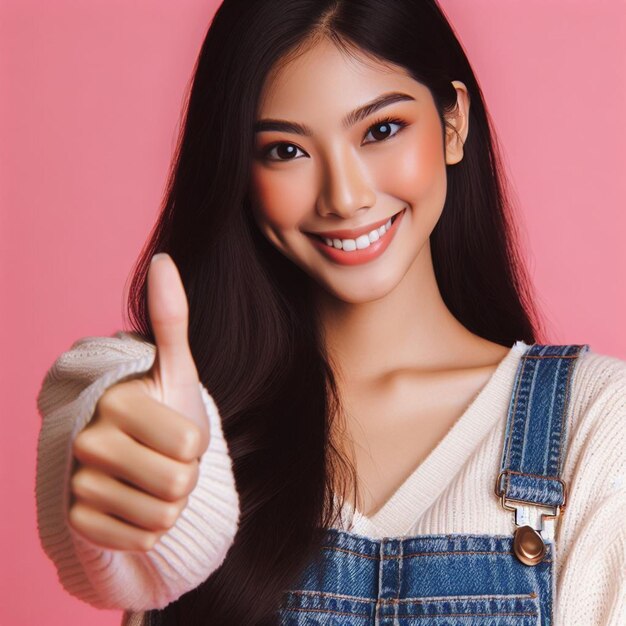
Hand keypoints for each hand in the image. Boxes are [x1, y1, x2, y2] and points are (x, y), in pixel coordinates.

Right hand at [68, 253, 209, 551]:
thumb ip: (171, 316)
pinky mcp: (77, 521)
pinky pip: (139, 538)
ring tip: (151, 476)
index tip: (176, 428)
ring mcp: (77, 483)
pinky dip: (149, 526)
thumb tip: (165, 260)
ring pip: (161, 517)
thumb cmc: (162, 407)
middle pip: (177, 484)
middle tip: (164, 455)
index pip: (191, 444)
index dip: (196, 442)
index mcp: (117, 399)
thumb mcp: (175, 366)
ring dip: (168, 502)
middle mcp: (87, 439)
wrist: (134, 456)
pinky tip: (134, 502)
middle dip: (185, 474)